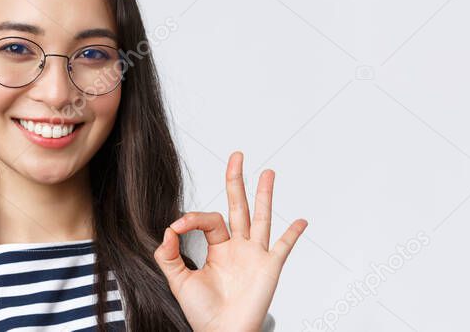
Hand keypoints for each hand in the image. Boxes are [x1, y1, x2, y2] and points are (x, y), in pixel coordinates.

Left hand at [153, 151, 307, 331]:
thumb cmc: (203, 313)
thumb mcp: (178, 281)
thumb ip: (169, 255)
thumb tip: (168, 229)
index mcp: (217, 248)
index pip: (209, 219)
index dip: (192, 218)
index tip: (178, 226)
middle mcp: (237, 247)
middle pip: (237, 206)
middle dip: (236, 181)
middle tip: (236, 156)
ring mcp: (255, 255)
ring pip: (261, 217)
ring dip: (264, 194)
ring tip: (267, 172)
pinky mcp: (269, 267)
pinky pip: (283, 246)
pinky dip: (292, 233)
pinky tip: (300, 219)